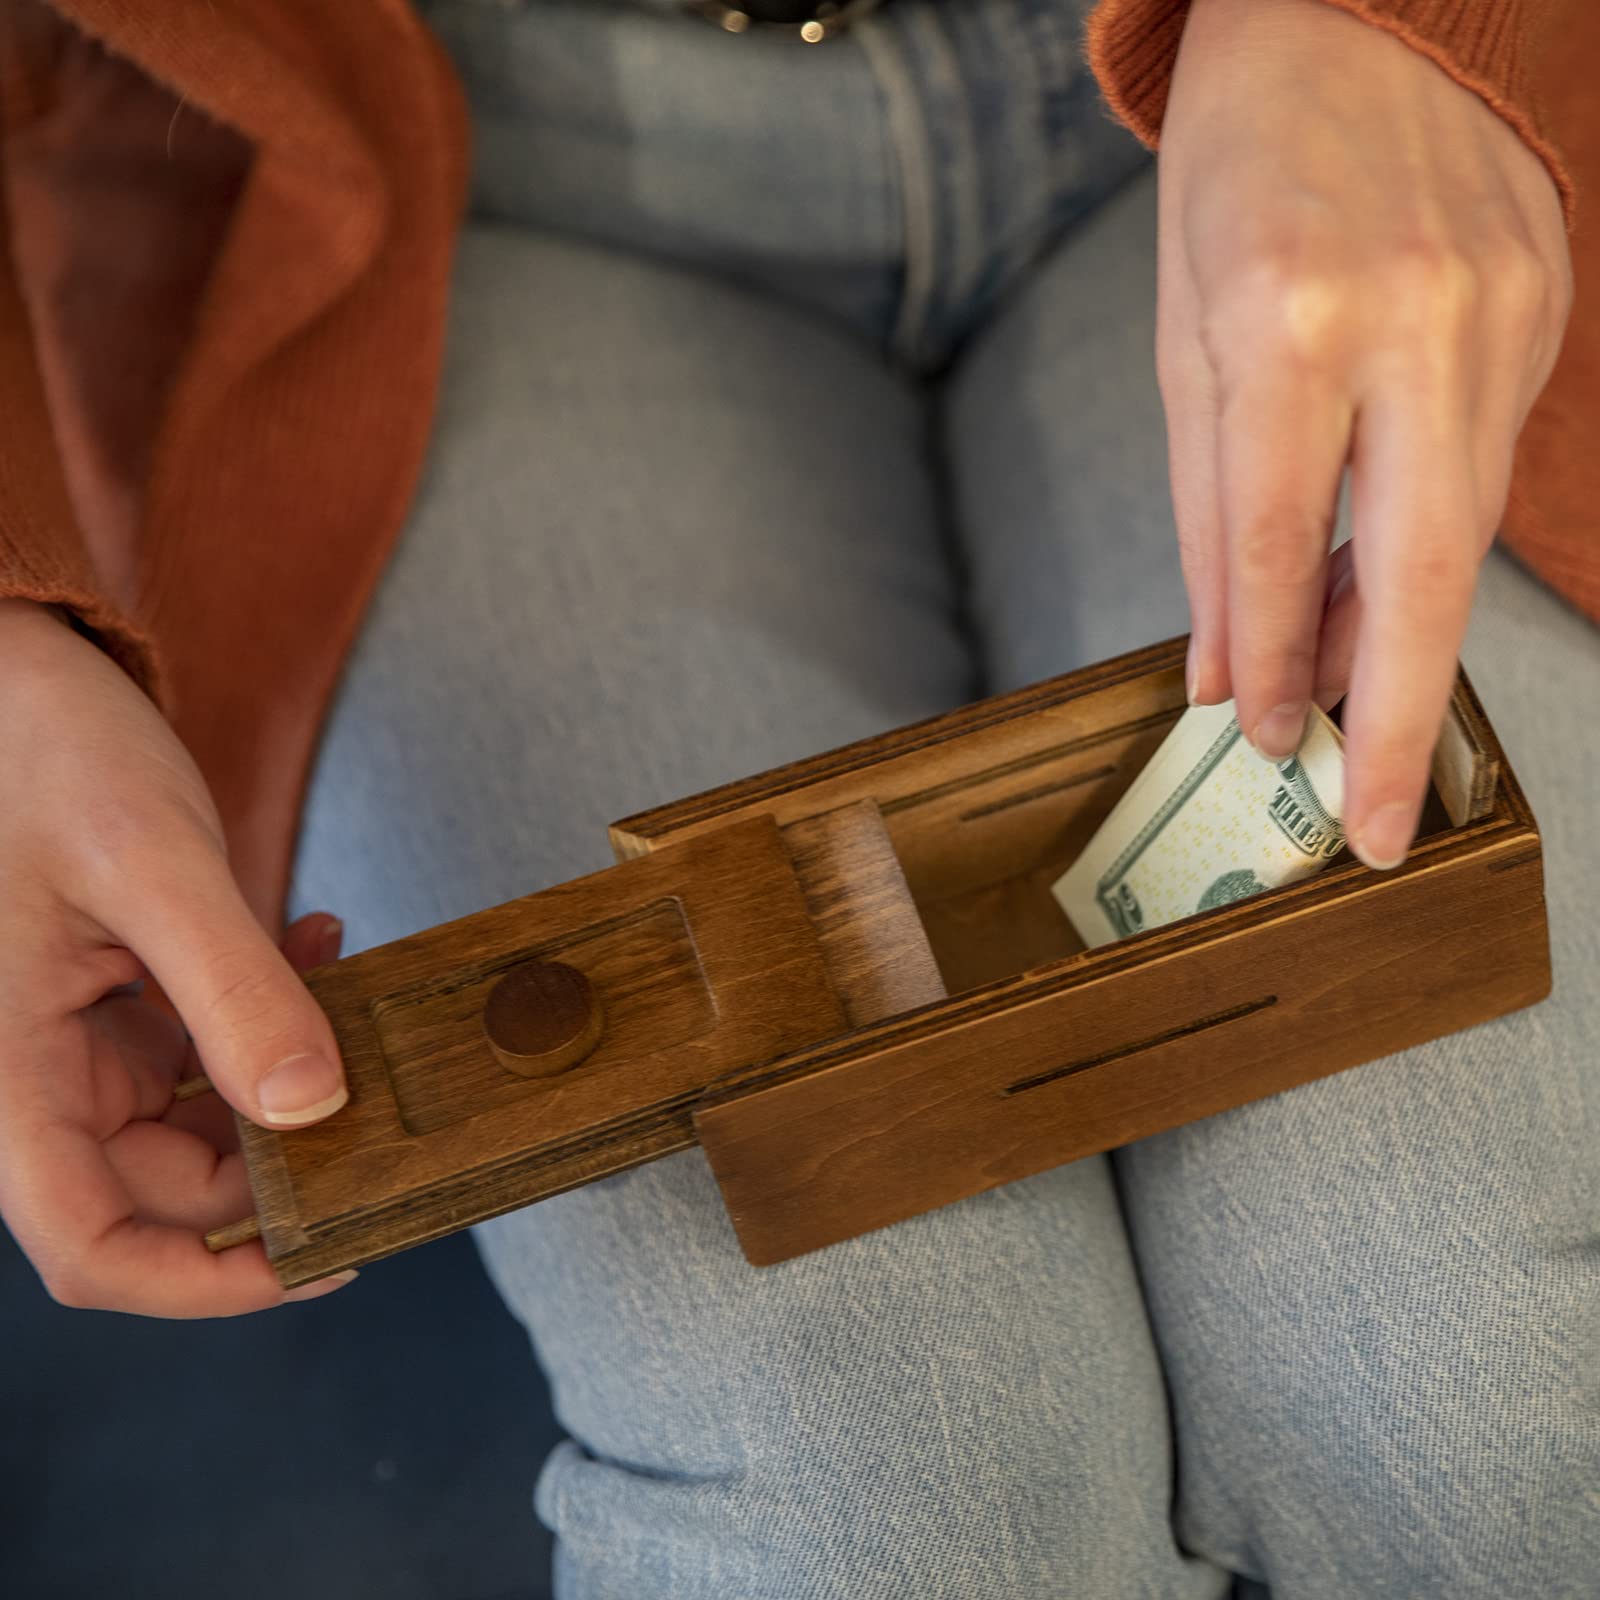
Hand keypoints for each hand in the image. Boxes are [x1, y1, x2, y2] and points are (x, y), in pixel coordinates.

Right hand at [0, 600, 351, 1315]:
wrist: (19, 673)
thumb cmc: (48, 751)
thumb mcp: (154, 867)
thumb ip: (231, 988)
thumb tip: (311, 1106)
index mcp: (9, 1072)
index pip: (91, 1244)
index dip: (201, 1282)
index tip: (321, 1259)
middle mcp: (37, 1073)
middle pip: (163, 1189)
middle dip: (279, 1165)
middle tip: (386, 1117)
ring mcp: (78, 1037)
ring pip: (195, 1121)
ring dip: (284, 1084)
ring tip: (351, 1005)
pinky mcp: (115, 996)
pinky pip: (201, 1048)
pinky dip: (268, 1018)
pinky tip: (319, 948)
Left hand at [1158, 0, 1570, 866]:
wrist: (1364, 11)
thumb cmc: (1240, 172)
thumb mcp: (1180, 331)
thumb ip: (1205, 503)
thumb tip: (1224, 656)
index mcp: (1288, 316)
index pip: (1272, 534)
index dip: (1265, 655)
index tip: (1260, 738)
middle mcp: (1414, 320)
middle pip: (1416, 565)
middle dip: (1394, 714)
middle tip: (1374, 825)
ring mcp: (1502, 313)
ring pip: (1459, 529)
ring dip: (1404, 641)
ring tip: (1356, 722)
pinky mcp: (1546, 311)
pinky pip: (1479, 466)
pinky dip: (1425, 547)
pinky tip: (1379, 597)